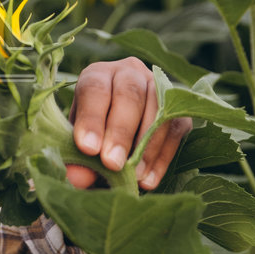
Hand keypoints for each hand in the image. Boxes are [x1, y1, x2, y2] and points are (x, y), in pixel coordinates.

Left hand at [65, 58, 191, 191]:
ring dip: (146, 146)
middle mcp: (129, 73)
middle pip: (129, 94)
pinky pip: (175, 129)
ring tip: (133, 177)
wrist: (117, 134)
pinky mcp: (178, 109)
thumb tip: (78, 178)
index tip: (88, 148)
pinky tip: (148, 180)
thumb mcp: (77, 143)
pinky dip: (162, 158)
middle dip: (121, 132)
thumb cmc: (91, 135)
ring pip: (158, 109)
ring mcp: (158, 86)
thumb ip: (75, 158)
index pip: (95, 88)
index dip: (91, 118)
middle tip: (112, 164)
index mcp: (97, 74)